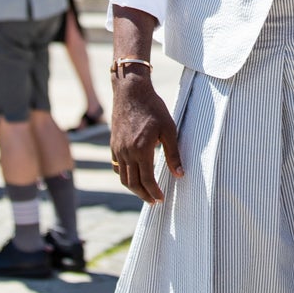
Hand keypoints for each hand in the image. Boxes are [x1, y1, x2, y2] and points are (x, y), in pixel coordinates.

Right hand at [110, 73, 183, 204]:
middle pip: (132, 183)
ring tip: (145, 192)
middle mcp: (126, 152)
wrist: (131, 91)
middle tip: (154, 201)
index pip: (147, 180)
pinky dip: (124, 175)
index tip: (161, 199)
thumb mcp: (169, 129)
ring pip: (122, 177)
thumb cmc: (153, 107)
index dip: (154, 192)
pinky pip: (116, 166)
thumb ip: (173, 153)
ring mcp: (117, 149)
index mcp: (141, 150)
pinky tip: (133, 176)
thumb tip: (180, 174)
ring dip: (133, 188)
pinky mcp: (113, 144)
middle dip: (144, 195)